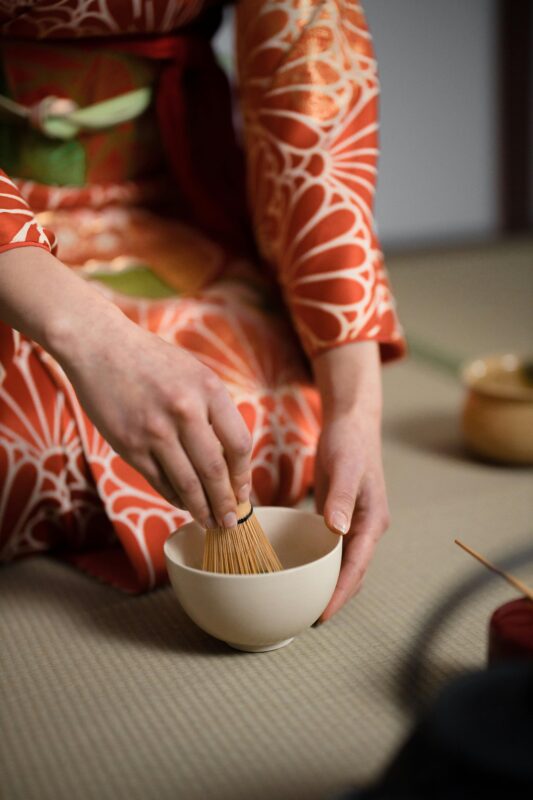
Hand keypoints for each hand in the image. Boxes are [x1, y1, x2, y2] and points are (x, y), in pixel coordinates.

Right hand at [0, 247, 251, 527]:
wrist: (100, 347)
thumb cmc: (152, 361)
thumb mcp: (195, 373)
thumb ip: (214, 410)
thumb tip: (231, 461)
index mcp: (208, 389)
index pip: (238, 443)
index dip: (244, 475)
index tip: (244, 493)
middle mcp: (185, 410)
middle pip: (215, 470)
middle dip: (226, 502)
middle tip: (231, 522)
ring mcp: (155, 430)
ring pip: (187, 482)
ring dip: (201, 508)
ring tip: (210, 522)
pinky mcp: (129, 444)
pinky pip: (158, 480)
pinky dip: (173, 496)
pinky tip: (182, 504)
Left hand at [312, 342, 388, 621]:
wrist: (351, 422)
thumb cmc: (349, 443)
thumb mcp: (345, 467)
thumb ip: (341, 498)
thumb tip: (339, 531)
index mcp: (372, 520)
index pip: (357, 566)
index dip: (341, 593)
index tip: (323, 614)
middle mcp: (366, 527)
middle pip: (353, 572)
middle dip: (335, 596)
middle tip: (308, 618)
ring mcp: (354, 523)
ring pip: (343, 563)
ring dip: (328, 583)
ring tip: (303, 603)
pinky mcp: (340, 517)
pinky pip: (332, 548)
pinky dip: (320, 563)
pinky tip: (301, 570)